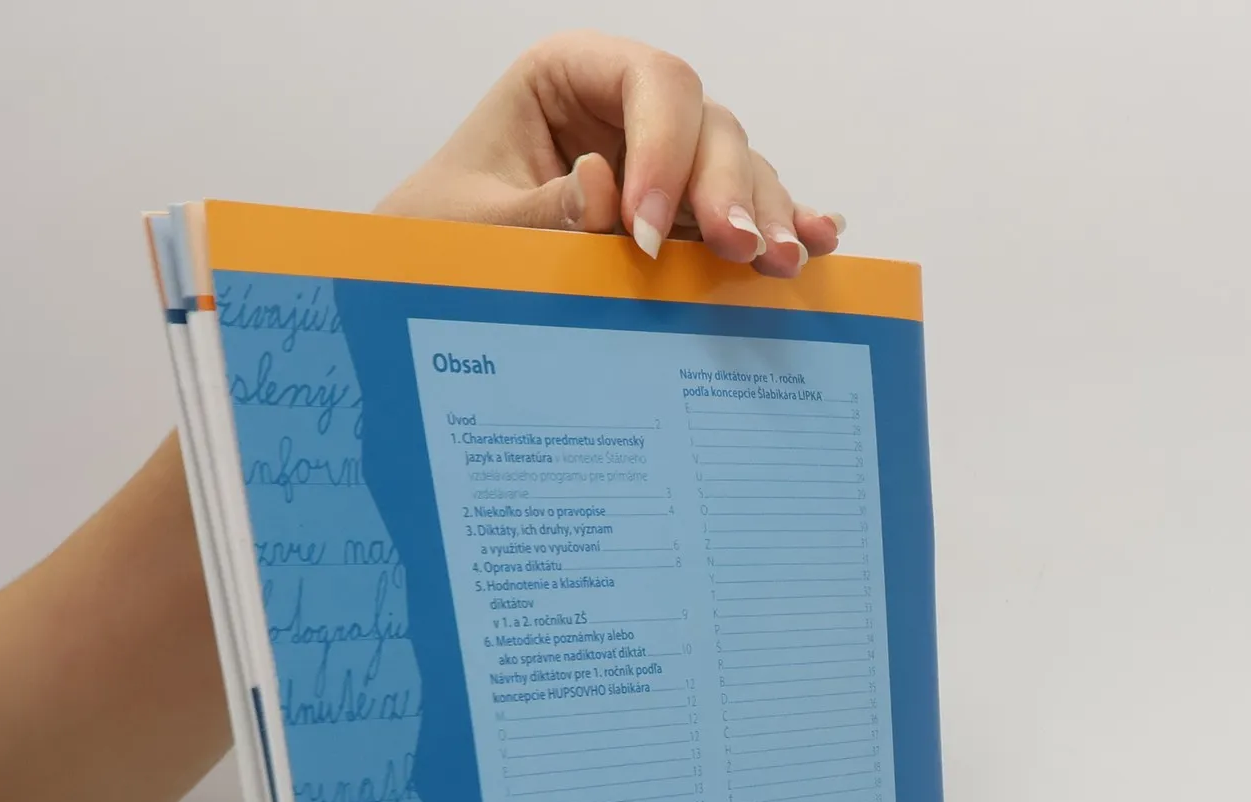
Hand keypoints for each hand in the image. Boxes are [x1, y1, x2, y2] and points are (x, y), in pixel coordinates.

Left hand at [377, 33, 843, 278]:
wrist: (433, 277)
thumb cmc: (438, 232)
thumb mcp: (470, 224)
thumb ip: (537, 211)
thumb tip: (602, 186)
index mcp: (569, 74)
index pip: (649, 79)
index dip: (665, 147)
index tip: (647, 231)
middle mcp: (624, 106)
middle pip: (707, 124)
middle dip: (728, 188)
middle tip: (737, 252)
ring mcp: (659, 156)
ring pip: (735, 166)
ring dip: (764, 215)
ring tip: (780, 264)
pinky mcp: (677, 210)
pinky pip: (735, 209)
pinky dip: (774, 227)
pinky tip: (817, 242)